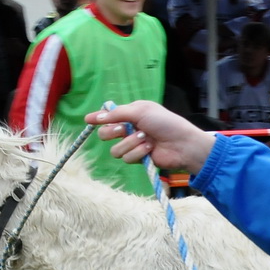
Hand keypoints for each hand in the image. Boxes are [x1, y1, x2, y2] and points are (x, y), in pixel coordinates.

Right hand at [91, 101, 216, 173]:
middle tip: (124, 129)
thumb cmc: (165, 123)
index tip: (88, 120)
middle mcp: (130, 129)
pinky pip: (126, 158)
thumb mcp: (141, 111)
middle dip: (112, 132)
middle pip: (105, 134)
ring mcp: (133, 145)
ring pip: (115, 150)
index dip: (98, 118)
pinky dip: (138, 152)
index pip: (109, 116)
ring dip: (130, 144)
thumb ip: (117, 114)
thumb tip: (95, 117)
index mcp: (131, 114)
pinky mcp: (138, 158)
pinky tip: (150, 149)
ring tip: (146, 139)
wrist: (182, 143)